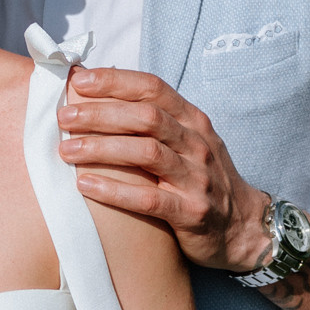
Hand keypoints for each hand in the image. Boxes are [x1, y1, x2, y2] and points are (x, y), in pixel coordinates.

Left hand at [57, 67, 269, 273]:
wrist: (244, 228)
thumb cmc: (202, 178)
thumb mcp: (187, 141)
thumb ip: (153, 118)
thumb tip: (102, 88)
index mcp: (192, 121)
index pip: (153, 89)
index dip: (115, 82)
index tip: (80, 81)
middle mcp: (196, 144)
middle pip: (145, 117)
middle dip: (100, 113)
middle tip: (64, 116)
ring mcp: (196, 178)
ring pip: (146, 153)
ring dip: (102, 148)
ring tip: (66, 150)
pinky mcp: (191, 213)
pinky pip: (148, 199)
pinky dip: (114, 191)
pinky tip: (85, 185)